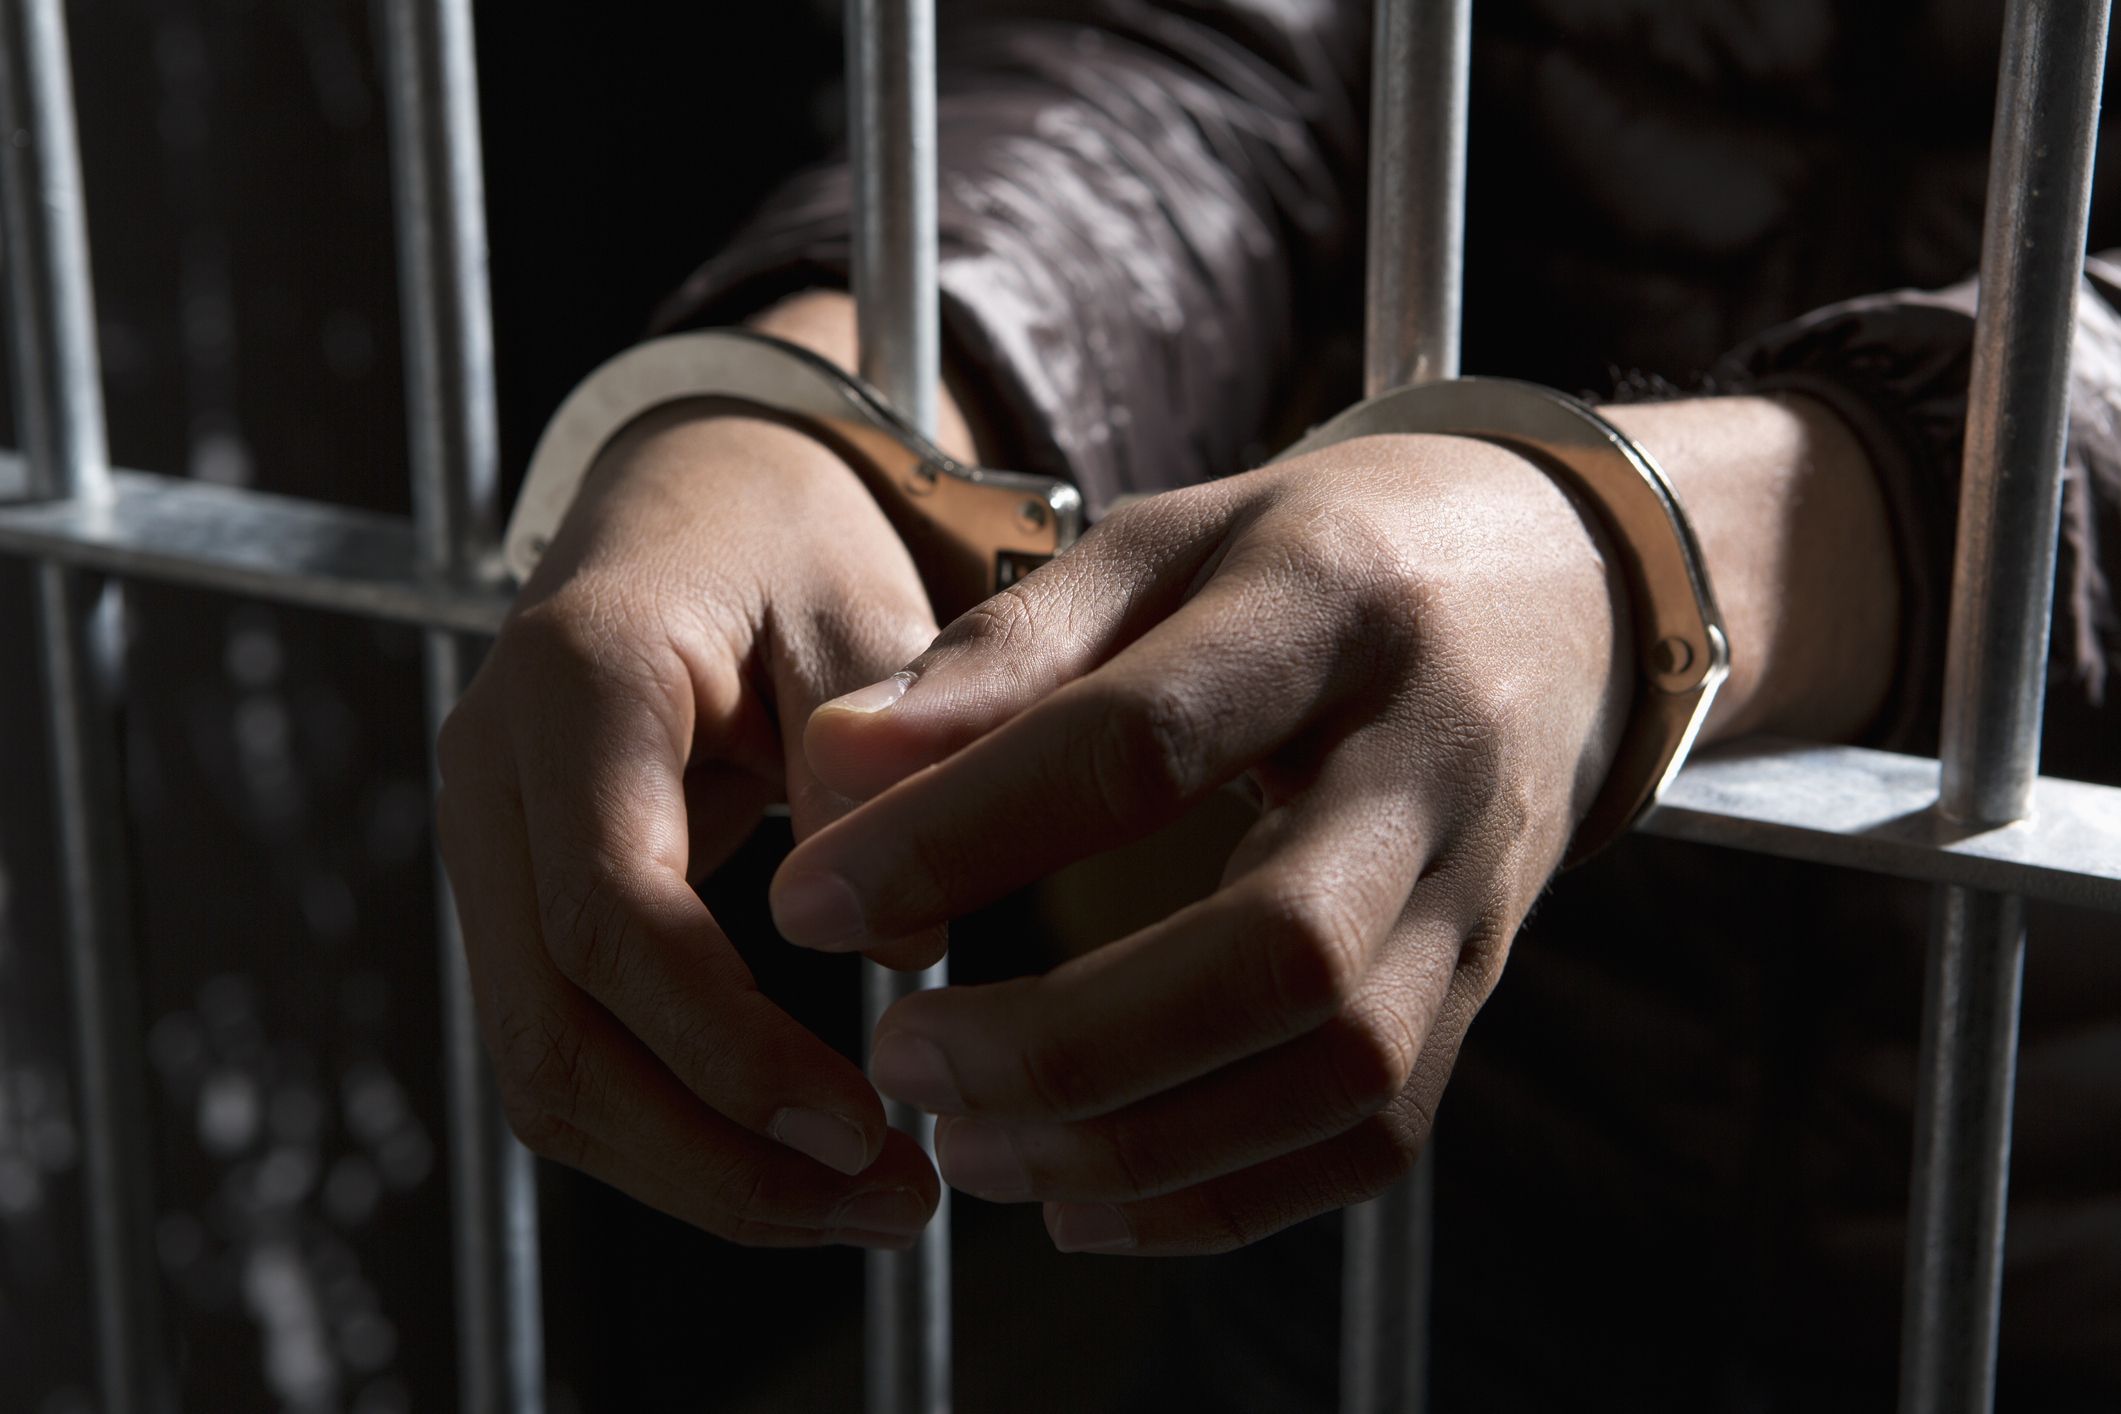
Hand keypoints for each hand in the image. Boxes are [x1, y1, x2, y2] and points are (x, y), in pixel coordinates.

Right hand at [435, 292, 968, 1247]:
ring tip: (859, 1202)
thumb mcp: (861, 599)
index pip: (610, 912)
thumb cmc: (784, 530)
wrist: (693, 491)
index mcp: (579, 684)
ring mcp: (495, 846)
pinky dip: (677, 1121)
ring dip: (697, 1165)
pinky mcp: (526, 896)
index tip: (859, 1123)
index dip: (725, 1045)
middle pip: (553, 1034)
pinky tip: (794, 1151)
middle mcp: (498, 776)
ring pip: (545, 1068)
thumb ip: (882, 756)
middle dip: (715, 1153)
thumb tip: (900, 948)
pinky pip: (572, 1044)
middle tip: (887, 1203)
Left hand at [767, 393, 1896, 1254]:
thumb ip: (1004, 650)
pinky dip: (1224, 1194)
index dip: (960, 833)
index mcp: (1327, 607)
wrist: (1555, 588)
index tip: (810, 900)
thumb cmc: (1317, 558)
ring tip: (972, 1148)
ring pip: (1341, 1068)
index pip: (1141, 740)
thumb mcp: (1164, 544)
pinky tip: (1086, 1201)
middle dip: (1065, 1042)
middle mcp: (1425, 759)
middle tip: (904, 1062)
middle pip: (1276, 948)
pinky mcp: (1479, 984)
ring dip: (1139, 1145)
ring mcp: (1475, 889)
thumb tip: (836, 770)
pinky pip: (1377, 1131)